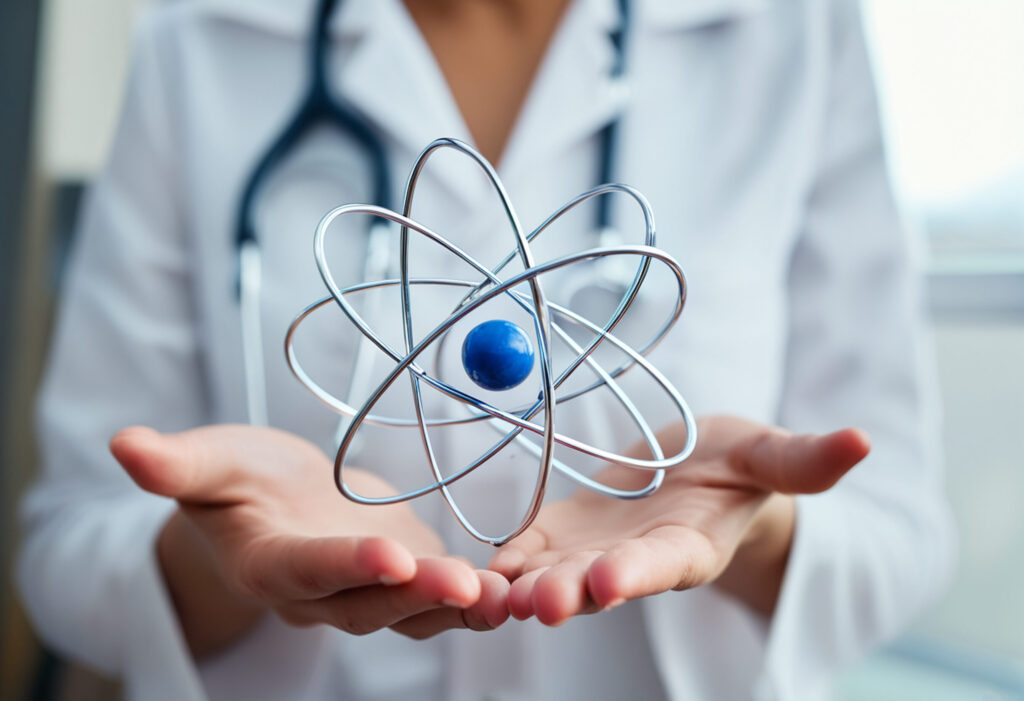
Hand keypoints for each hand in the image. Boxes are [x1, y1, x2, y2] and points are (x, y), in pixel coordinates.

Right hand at [110, 424, 509, 656]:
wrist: (273, 504)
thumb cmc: (237, 482)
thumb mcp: (209, 464)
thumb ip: (177, 464)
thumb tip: (120, 444)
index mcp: (269, 562)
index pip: (306, 568)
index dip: (343, 564)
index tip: (385, 554)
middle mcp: (320, 591)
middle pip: (367, 602)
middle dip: (414, 595)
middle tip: (463, 585)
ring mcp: (365, 591)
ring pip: (410, 612)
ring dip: (457, 608)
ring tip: (504, 599)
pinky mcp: (401, 578)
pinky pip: (438, 598)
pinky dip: (475, 598)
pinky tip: (515, 589)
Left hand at [488, 415, 869, 624]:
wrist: (689, 474)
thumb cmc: (734, 466)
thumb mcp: (768, 456)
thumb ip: (803, 459)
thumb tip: (864, 440)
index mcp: (689, 545)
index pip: (665, 564)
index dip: (640, 573)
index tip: (612, 581)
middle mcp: (637, 560)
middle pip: (601, 582)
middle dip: (571, 593)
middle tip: (537, 603)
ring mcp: (593, 552)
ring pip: (557, 576)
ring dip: (525, 587)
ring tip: (495, 596)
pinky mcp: (562, 535)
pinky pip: (530, 552)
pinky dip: (506, 561)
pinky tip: (481, 568)